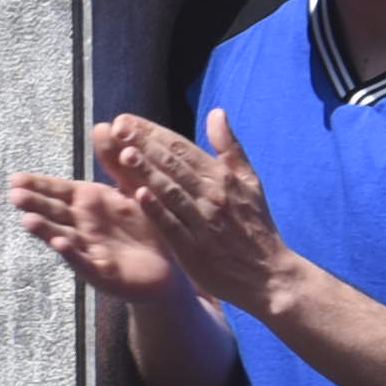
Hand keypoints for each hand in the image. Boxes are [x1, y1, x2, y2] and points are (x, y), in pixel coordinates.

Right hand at [6, 157, 182, 305]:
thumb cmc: (145, 226)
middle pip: (54, 212)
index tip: (14, 178)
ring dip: (45, 230)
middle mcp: (82, 225)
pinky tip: (60, 245)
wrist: (166, 268)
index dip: (37, 185)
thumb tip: (102, 125)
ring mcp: (88, 248)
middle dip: (34, 204)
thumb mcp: (132, 187)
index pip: (58, 191)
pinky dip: (71, 254)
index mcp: (88, 203)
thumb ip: (116, 160)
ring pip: (62, 236)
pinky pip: (84, 262)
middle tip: (14, 196)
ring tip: (28, 221)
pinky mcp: (101, 272)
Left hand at [86, 110, 291, 310]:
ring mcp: (203, 221)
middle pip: (173, 165)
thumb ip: (230, 147)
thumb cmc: (255, 225)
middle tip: (117, 127)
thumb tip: (217, 112)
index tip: (125, 120)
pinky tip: (138, 195)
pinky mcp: (194, 248)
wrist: (268, 273)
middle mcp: (212, 195)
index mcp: (222, 177)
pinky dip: (157, 210)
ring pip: (170, 191)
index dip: (152, 132)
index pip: (181, 148)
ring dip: (148, 172)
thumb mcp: (250, 182)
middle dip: (144, 144)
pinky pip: (172, 225)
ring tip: (124, 154)